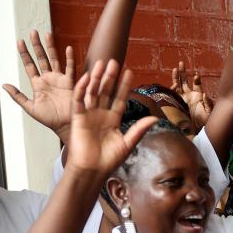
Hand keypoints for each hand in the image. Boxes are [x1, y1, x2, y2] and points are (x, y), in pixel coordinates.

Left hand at [2, 30, 75, 140]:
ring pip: (54, 59)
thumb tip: (4, 85)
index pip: (30, 65)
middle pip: (41, 58)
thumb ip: (17, 96)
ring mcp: (60, 79)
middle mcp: (48, 79)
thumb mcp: (30, 108)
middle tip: (32, 32)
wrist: (65, 126)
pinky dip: (69, 59)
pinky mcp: (70, 83)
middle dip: (36, 45)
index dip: (24, 53)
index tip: (20, 42)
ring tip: (47, 34)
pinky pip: (70, 68)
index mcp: (38, 84)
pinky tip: (67, 48)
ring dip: (51, 47)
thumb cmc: (50, 119)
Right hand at [65, 60, 158, 177]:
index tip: (130, 71)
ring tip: (102, 63)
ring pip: (93, 92)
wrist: (92, 171)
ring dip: (97, 78)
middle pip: (106, 91)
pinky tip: (87, 77)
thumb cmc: (109, 160)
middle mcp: (101, 114)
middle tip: (115, 61)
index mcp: (113, 119)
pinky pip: (79, 101)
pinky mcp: (77, 118)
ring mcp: (89, 115)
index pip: (120, 98)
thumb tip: (155, 118)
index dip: (124, 85)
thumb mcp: (127, 143)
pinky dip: (82, 89)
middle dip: (111, 77)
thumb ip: (139, 129)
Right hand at [171, 61, 211, 128]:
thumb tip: (205, 94)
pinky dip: (172, 89)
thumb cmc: (204, 122)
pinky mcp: (176, 103)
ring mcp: (182, 98)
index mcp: (198, 95)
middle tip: (181, 63)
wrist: (195, 131)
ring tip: (175, 68)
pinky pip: (173, 94)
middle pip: (185, 81)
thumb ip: (208, 104)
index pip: (196, 84)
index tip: (196, 76)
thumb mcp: (209, 113)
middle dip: (183, 72)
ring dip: (176, 77)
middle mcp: (189, 95)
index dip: (196, 80)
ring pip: (178, 85)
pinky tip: (174, 85)